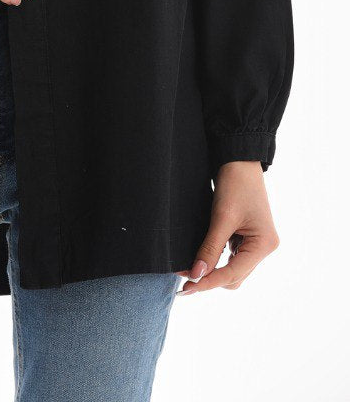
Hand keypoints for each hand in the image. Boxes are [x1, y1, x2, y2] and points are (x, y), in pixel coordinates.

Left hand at [176, 161, 279, 294]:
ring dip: (213, 272)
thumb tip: (196, 274)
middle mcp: (264, 248)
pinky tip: (201, 258)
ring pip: (233, 270)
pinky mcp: (248, 238)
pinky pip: (232, 258)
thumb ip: (210, 248)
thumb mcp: (221, 217)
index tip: (186, 288)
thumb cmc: (235, 184)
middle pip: (234, 277)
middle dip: (210, 279)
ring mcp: (257, 244)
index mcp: (263, 245)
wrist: (239, 160)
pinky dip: (217, 261)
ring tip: (189, 270)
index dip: (208, 282)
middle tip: (184, 281)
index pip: (232, 274)